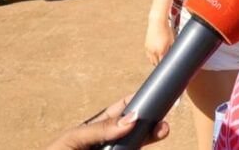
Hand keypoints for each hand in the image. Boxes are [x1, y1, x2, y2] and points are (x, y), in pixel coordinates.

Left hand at [43, 95, 168, 149]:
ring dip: (152, 136)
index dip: (140, 100)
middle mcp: (110, 139)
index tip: (156, 94)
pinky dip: (143, 145)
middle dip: (152, 121)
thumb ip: (102, 129)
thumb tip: (131, 119)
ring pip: (138, 142)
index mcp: (99, 126)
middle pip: (137, 127)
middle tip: (163, 121)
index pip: (123, 109)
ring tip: (162, 131)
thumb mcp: (74, 138)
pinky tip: (148, 141)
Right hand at [144, 18, 174, 66]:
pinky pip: (148, 55)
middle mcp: (154, 52)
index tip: (168, 66)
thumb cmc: (166, 30)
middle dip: (160, 64)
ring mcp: (149, 49)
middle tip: (165, 63)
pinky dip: (152, 56)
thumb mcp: (172, 41)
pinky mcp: (146, 46)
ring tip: (160, 58)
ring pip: (151, 60)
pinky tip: (156, 53)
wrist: (157, 22)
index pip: (162, 64)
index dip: (165, 65)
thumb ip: (173, 49)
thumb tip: (174, 55)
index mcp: (161, 51)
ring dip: (155, 60)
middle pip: (156, 64)